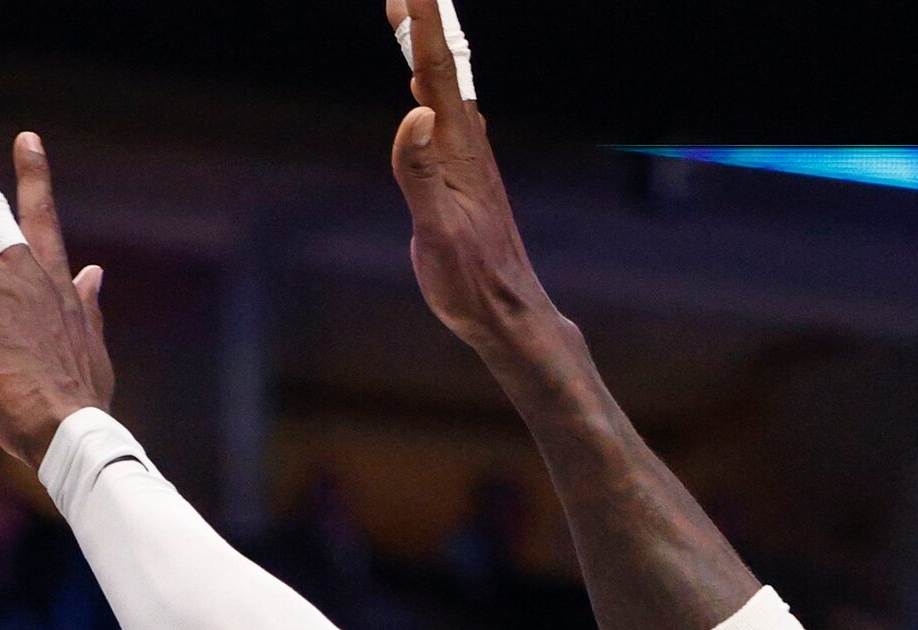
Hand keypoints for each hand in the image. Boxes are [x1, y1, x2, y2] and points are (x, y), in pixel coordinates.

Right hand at [386, 0, 550, 350]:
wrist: (508, 313)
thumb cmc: (471, 280)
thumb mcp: (437, 231)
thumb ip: (420, 172)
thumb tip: (415, 112)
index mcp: (458, 150)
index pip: (438, 71)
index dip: (422, 24)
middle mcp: (467, 146)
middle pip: (445, 69)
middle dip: (424, 25)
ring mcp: (469, 161)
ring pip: (448, 91)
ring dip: (427, 52)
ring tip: (409, 23)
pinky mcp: (466, 180)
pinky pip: (447, 118)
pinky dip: (432, 91)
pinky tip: (426, 94)